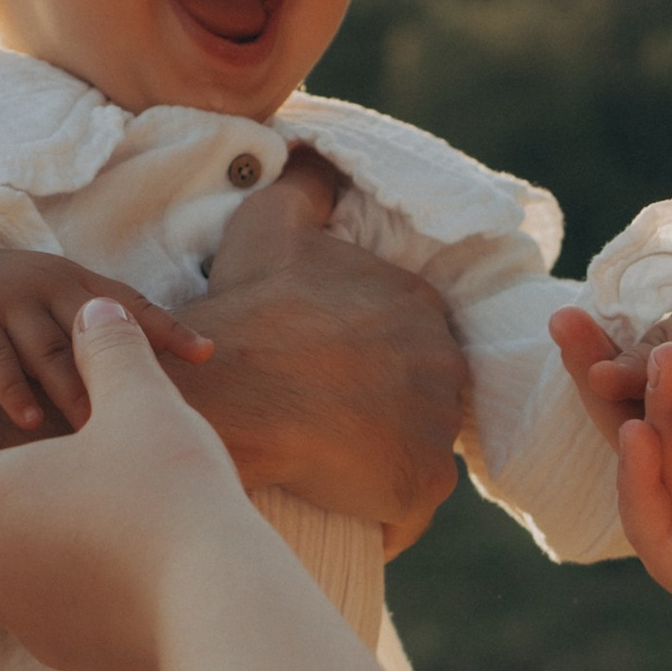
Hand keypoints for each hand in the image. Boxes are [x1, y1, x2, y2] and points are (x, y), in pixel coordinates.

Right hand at [0, 244, 212, 431]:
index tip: (206, 354)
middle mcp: (47, 285)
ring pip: (49, 349)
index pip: (131, 304)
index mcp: (77, 284)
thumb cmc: (10, 314)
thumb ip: (97, 345)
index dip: (168, 328)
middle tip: (147, 421)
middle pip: (92, 332)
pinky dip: (15, 391)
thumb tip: (158, 394)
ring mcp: (7, 302)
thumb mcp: (56, 315)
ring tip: (95, 431)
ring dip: (73, 391)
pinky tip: (32, 422)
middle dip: (119, 376)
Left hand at [0, 294, 252, 670]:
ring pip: (24, 576)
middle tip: (68, 463)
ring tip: (122, 508)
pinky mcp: (84, 661)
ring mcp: (35, 628)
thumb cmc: (164, 495)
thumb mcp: (141, 403)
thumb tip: (99, 312)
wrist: (222, 609)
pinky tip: (154, 561)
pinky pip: (73, 615)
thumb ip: (110, 352)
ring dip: (56, 541)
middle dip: (10, 499)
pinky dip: (95, 586)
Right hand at [194, 167, 464, 551]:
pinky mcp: (419, 485)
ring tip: (330, 468)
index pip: (408, 341)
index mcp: (419, 304)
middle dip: (384, 413)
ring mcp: (436, 427)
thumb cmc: (248, 310)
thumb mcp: (273, 223)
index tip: (325, 376)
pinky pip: (407, 511)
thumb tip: (317, 154)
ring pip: (416, 452)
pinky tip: (341, 509)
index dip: (367, 361)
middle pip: (420, 398)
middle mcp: (444, 362)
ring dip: (384, 462)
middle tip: (325, 425)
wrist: (227, 391)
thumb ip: (307, 183)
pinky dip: (381, 516)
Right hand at [605, 293, 671, 670]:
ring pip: (659, 468)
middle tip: (570, 325)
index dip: (652, 352)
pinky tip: (642, 434)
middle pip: (659, 426)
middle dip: (613, 376)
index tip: (602, 309)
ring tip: (660, 363)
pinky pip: (658, 528)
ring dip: (653, 412)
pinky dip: (641, 481)